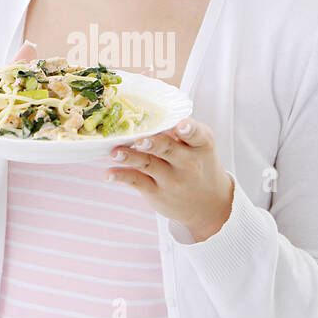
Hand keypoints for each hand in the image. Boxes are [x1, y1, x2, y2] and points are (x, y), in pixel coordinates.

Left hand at [104, 117, 234, 241]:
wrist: (208, 205)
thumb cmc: (199, 165)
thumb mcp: (200, 147)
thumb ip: (182, 132)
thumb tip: (151, 113)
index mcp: (201, 146)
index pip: (197, 135)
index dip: (189, 130)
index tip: (181, 126)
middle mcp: (188, 163)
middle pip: (169, 149)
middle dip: (154, 144)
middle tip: (140, 139)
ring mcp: (171, 179)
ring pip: (148, 164)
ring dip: (130, 157)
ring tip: (115, 153)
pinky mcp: (156, 191)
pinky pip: (137, 182)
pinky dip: (121, 176)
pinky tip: (108, 173)